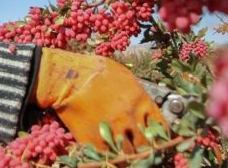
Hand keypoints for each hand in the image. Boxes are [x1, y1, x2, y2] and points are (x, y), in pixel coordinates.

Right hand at [31, 48, 165, 151]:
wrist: (67, 77)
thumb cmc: (95, 70)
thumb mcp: (124, 75)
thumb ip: (138, 93)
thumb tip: (145, 106)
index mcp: (140, 101)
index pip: (160, 127)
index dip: (159, 135)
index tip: (156, 138)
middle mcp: (130, 118)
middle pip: (146, 144)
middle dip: (145, 147)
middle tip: (141, 149)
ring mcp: (112, 131)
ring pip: (128, 154)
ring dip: (128, 154)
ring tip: (125, 152)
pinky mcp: (94, 141)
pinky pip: (108, 157)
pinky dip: (110, 156)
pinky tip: (109, 154)